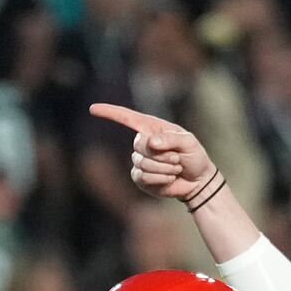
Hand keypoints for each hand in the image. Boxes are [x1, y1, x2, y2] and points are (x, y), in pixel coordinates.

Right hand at [89, 103, 217, 200]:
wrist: (197, 181)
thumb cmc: (195, 157)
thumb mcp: (189, 142)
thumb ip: (171, 139)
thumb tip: (150, 142)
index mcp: (152, 129)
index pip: (128, 118)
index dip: (110, 113)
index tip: (93, 108)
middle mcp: (143, 143)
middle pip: (139, 145)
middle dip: (162, 155)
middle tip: (177, 159)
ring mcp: (140, 161)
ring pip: (143, 164)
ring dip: (164, 169)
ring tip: (175, 169)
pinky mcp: (140, 178)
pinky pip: (143, 178)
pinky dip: (160, 179)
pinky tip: (169, 179)